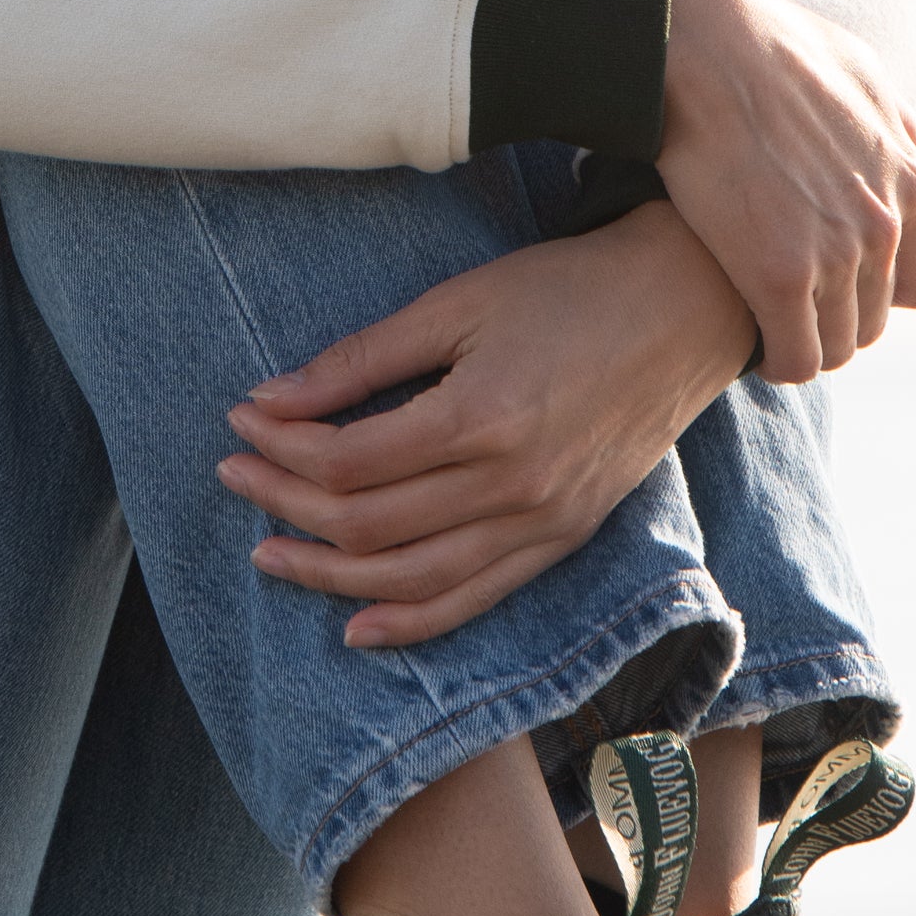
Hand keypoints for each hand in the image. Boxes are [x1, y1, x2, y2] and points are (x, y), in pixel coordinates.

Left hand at [216, 200, 756, 649]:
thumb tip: (269, 398)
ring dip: (328, 575)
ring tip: (267, 553)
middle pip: (368, 526)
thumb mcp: (455, 302)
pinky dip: (411, 621)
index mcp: (480, 417)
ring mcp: (541, 524)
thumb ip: (361, 359)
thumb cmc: (565, 291)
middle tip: (234, 473)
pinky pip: (475, 600)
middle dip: (285, 503)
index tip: (241, 419)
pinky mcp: (561, 541)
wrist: (681, 309)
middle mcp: (511, 486)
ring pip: (412, 578)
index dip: (281, 446)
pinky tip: (356, 624)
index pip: (349, 462)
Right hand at [657, 0, 915, 385]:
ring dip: (803, 341)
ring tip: (764, 322)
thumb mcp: (868, 83)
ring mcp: (837, 253)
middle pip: (873, 319)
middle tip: (786, 303)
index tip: (836, 282)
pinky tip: (749, 343)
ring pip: (835, 345)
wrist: (704, 39)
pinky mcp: (779, 274)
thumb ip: (907, 145)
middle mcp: (885, 225)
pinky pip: (793, 355)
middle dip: (833, 318)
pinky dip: (773, 359)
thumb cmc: (774, 46)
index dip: (878, 292)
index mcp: (912, 184)